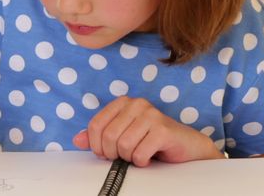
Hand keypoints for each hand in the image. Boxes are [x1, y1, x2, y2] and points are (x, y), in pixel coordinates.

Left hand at [72, 96, 221, 166]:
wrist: (186, 146)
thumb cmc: (152, 140)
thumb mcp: (122, 136)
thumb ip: (98, 137)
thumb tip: (77, 140)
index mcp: (123, 102)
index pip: (95, 125)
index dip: (97, 145)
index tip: (106, 153)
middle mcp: (136, 104)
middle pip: (108, 136)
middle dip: (114, 154)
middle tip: (126, 156)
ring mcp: (151, 115)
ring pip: (123, 146)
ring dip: (130, 158)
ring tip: (140, 154)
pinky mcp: (162, 129)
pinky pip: (139, 153)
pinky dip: (142, 161)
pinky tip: (150, 156)